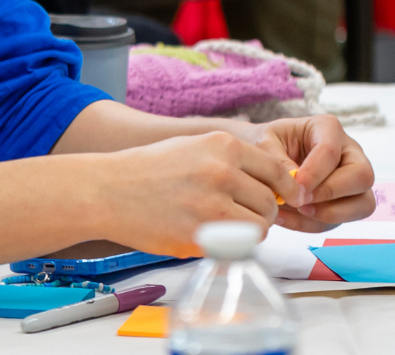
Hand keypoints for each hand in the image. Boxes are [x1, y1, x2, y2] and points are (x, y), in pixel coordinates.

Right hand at [85, 131, 300, 257]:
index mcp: (223, 146)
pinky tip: (211, 237)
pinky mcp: (200, 236)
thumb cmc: (147, 170)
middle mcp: (222, 172)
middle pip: (269, 203)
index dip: (285, 189)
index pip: (276, 171)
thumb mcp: (192, 146)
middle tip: (245, 217)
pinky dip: (230, 246)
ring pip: (258, 228)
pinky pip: (235, 247)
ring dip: (249, 232)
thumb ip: (231, 161)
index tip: (287, 200)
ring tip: (226, 229)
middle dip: (262, 213)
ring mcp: (212, 206)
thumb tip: (268, 182)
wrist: (107, 190)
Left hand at [241, 115, 375, 232]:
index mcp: (328, 129)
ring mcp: (351, 180)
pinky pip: (341, 221)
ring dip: (329, 214)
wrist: (263, 158)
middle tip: (300, 201)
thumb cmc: (267, 144)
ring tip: (297, 211)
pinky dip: (313, 225)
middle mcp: (349, 153)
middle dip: (330, 193)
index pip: (332, 151)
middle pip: (363, 176)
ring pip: (363, 204)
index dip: (314, 173)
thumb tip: (296, 188)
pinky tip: (287, 218)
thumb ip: (277, 161)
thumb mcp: (263, 142)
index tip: (294, 186)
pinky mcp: (344, 204)